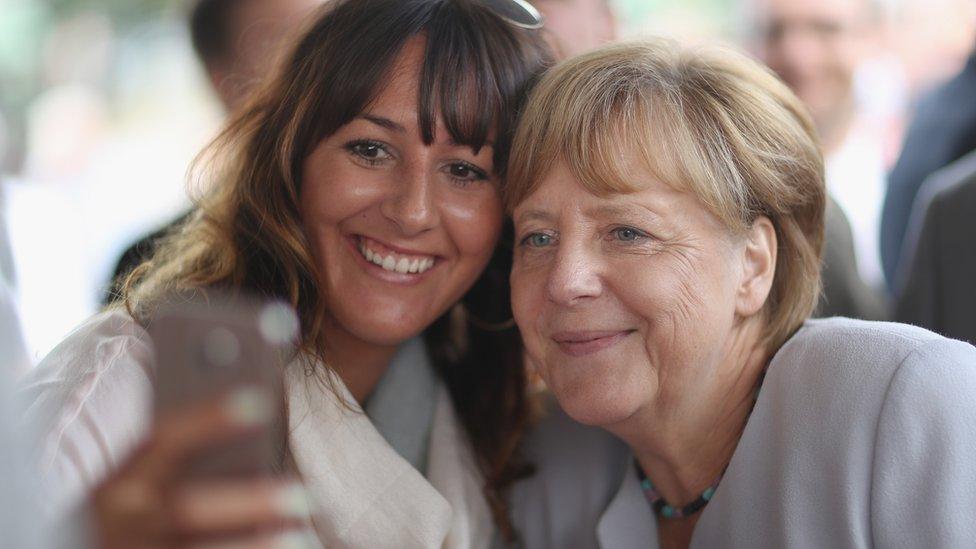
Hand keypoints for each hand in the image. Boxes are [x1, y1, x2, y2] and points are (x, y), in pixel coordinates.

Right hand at [89, 388, 309, 548]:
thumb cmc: (160, 512)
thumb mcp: (160, 483)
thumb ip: (194, 454)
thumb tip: (259, 407)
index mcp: (121, 482)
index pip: (162, 439)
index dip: (209, 418)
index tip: (260, 401)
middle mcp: (122, 522)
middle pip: (185, 508)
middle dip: (248, 502)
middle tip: (302, 497)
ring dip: (255, 545)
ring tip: (300, 536)